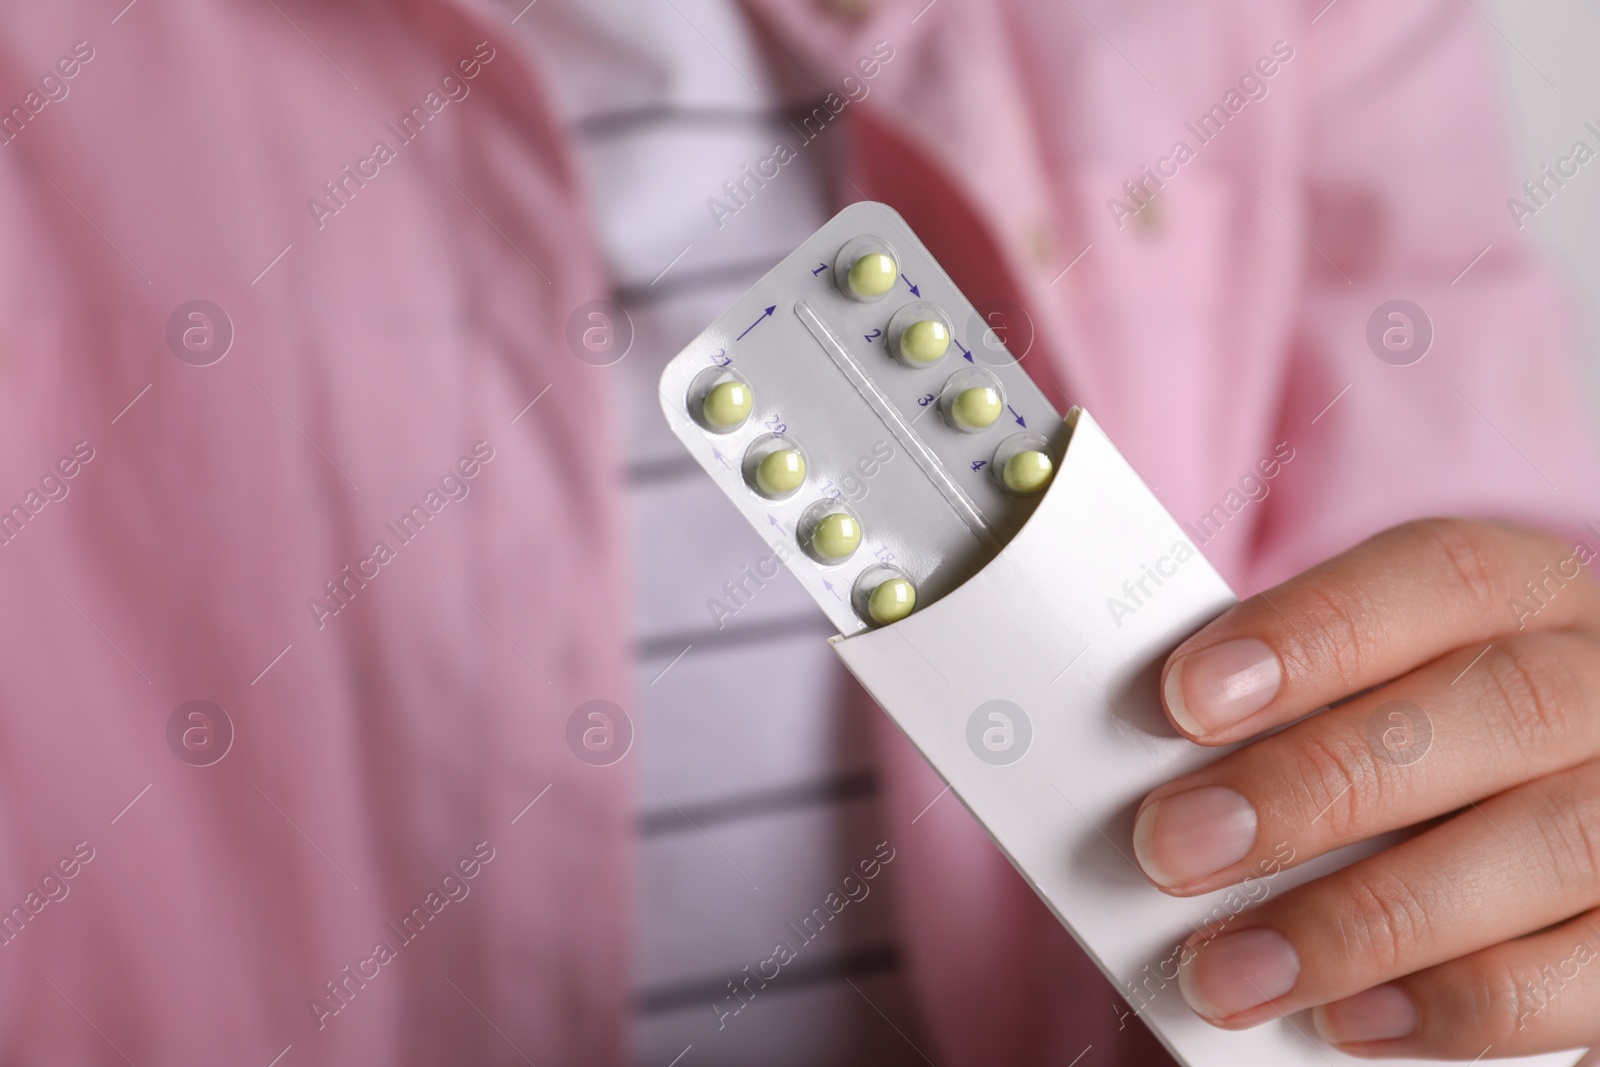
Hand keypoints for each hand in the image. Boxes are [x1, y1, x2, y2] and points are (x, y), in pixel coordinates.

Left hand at [1133, 518, 1599, 1057]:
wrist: (1525, 854)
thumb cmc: (1408, 756)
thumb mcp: (1361, 702)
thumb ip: (1290, 716)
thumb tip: (1173, 779)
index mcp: (1528, 599)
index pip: (1443, 576)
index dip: (1312, 630)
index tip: (1186, 696)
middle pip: (1496, 706)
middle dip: (1315, 784)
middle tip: (1172, 848)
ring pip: (1549, 845)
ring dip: (1364, 920)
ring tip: (1229, 970)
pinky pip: (1588, 975)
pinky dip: (1455, 1005)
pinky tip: (1346, 1022)